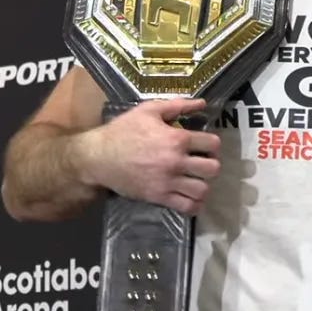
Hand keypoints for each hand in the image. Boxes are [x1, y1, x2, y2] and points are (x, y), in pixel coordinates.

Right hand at [77, 98, 220, 214]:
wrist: (98, 157)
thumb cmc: (123, 130)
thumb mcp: (149, 110)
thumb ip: (178, 105)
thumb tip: (202, 103)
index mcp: (177, 139)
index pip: (212, 144)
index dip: (212, 143)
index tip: (205, 145)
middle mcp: (176, 162)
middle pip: (212, 168)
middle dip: (211, 164)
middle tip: (202, 162)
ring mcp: (168, 182)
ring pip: (203, 190)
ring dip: (203, 184)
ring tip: (196, 179)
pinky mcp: (159, 197)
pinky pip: (187, 207)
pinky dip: (194, 204)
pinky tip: (191, 196)